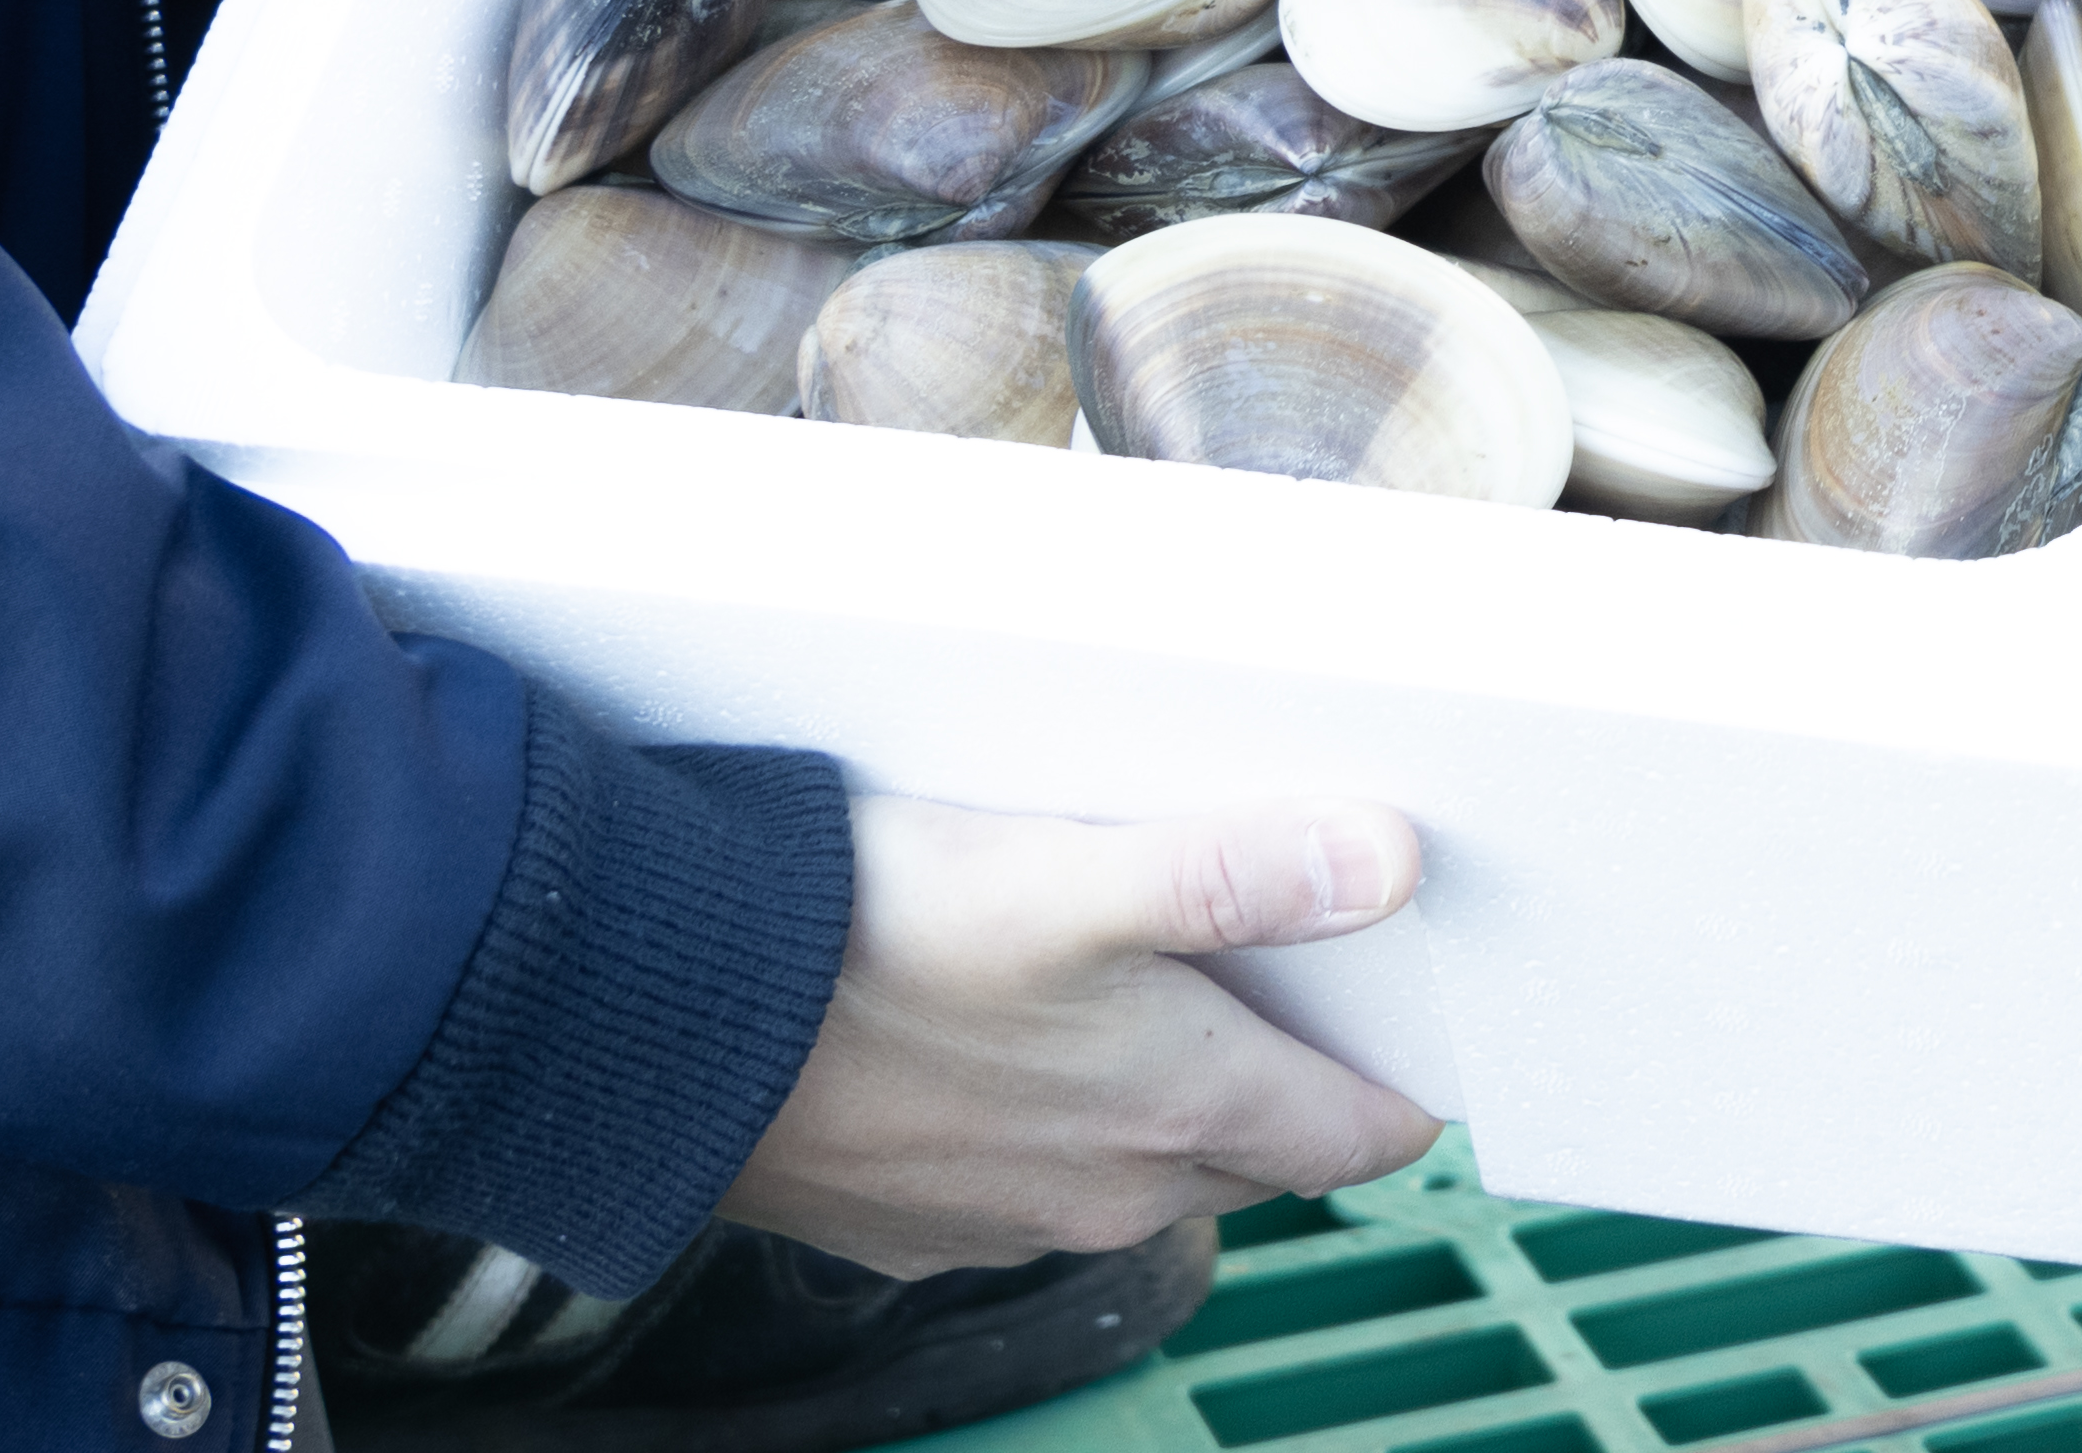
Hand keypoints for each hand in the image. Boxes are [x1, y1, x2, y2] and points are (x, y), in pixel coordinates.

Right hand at [718, 795, 1442, 1275]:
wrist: (661, 1029)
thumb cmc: (873, 945)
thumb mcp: (1080, 878)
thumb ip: (1240, 873)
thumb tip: (1392, 862)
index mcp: (1178, 1117)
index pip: (1353, 1136)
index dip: (1396, 1085)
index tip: (1420, 1029)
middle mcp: (1105, 1193)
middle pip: (1252, 1152)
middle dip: (1288, 1079)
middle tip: (1299, 978)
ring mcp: (1000, 1218)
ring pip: (1135, 1164)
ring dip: (1162, 1094)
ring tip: (1155, 988)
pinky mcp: (906, 1219)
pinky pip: (1022, 1176)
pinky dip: (1046, 1116)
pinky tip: (1007, 1035)